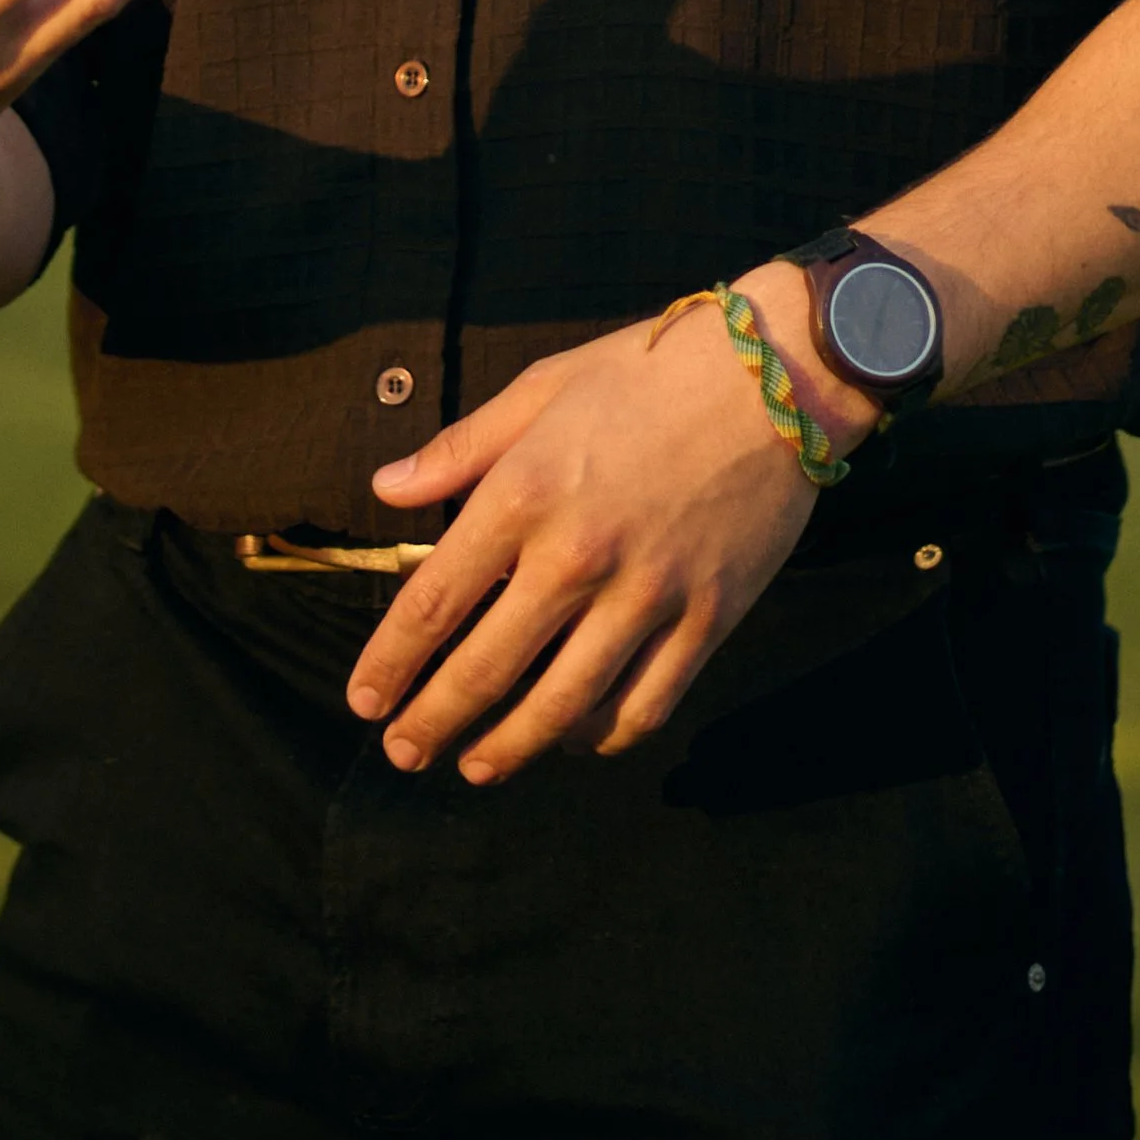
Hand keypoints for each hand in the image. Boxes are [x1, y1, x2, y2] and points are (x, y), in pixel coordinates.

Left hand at [345, 268, 875, 785]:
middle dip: (434, 721)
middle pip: (486, 669)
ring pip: (562, 705)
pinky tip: (575, 739)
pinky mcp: (707, 618)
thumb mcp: (542, 388)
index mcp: (524, 494)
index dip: (391, 663)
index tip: (364, 700)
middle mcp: (577, 557)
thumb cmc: (648, 372)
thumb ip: (460, 448)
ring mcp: (647, 596)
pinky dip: (603, 735)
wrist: (776, 375)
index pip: (434, 603)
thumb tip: (385, 489)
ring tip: (476, 767)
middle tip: (404, 752)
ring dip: (509, 748)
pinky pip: (645, 703)